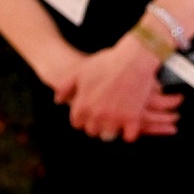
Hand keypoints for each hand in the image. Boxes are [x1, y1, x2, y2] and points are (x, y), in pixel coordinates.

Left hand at [65, 36, 179, 141]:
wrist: (134, 58)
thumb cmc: (107, 62)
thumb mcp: (81, 71)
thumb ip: (65, 87)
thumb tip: (58, 101)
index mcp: (82, 105)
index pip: (77, 123)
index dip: (84, 118)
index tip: (92, 112)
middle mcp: (96, 115)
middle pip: (93, 131)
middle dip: (97, 124)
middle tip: (106, 116)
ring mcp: (115, 118)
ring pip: (110, 134)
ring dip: (113, 128)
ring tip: (118, 119)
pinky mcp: (133, 118)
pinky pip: (129, 136)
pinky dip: (130, 132)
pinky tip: (132, 124)